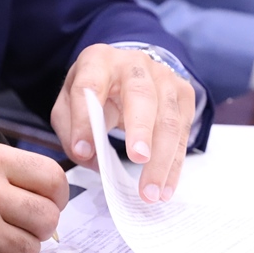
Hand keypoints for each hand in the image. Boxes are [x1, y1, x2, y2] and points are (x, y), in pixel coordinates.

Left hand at [51, 43, 195, 203]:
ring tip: (151, 191)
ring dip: (162, 159)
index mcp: (99, 61)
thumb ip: (70, 129)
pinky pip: (182, 132)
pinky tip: (165, 187)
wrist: (127, 73)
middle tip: (138, 159)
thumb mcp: (69, 104)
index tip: (82, 151)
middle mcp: (135, 64)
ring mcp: (164, 77)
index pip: (90, 86)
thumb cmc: (96, 92)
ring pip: (168, 118)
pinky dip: (174, 164)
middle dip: (140, 129)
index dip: (85, 119)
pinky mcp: (184, 95)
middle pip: (141, 95)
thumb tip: (86, 154)